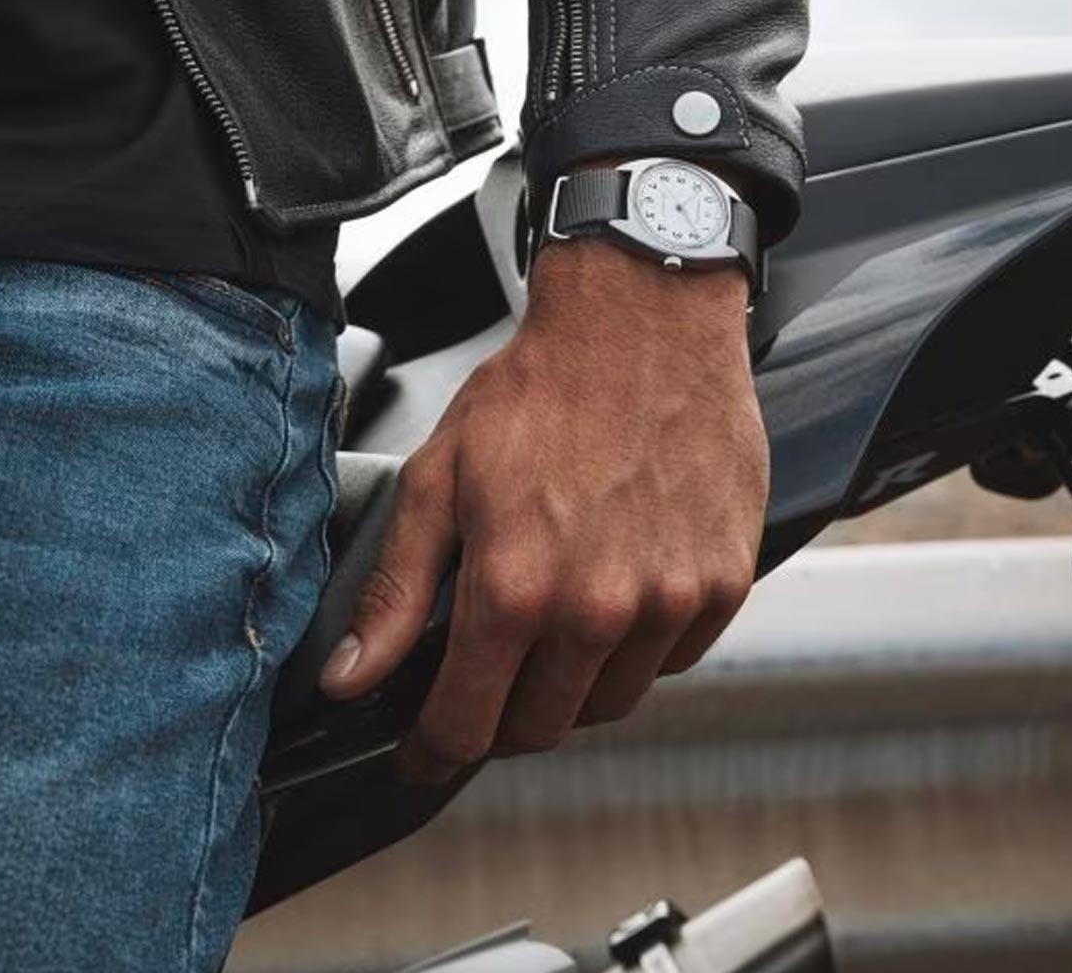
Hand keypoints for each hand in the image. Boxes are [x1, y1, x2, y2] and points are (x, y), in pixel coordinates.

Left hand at [319, 236, 766, 783]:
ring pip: (610, 702)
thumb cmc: (540, 389)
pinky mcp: (723, 582)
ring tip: (555, 621)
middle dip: (502, 716)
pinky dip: (639, 646)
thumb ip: (395, 588)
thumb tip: (348, 679)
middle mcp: (597, 609)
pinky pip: (673, 659)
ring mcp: (669, 600)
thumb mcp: (439, 475)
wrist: (644, 322)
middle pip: (541, 728)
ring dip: (572, 684)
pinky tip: (618, 590)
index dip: (435, 748)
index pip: (467, 724)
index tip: (425, 747)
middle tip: (488, 671)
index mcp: (515, 588)